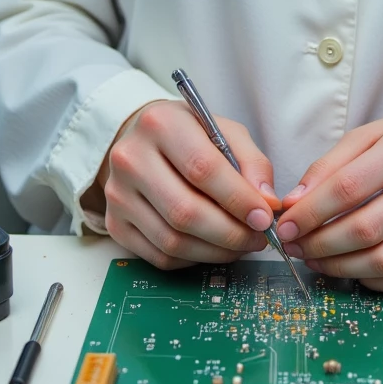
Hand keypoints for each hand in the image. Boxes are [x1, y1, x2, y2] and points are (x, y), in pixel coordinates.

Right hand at [85, 100, 281, 269]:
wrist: (141, 141)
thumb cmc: (189, 136)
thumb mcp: (224, 131)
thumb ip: (252, 162)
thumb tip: (267, 203)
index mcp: (160, 124)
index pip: (202, 169)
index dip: (238, 199)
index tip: (264, 218)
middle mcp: (131, 158)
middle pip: (185, 211)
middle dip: (230, 233)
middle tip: (257, 238)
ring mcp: (118, 194)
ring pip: (172, 240)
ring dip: (215, 251)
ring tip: (241, 245)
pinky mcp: (115, 224)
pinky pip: (159, 256)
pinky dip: (193, 259)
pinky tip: (212, 248)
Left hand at [273, 102, 382, 291]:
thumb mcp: (375, 132)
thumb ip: (332, 164)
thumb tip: (294, 203)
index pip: (348, 188)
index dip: (309, 212)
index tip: (285, 223)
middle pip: (364, 230)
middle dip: (318, 244)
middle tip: (294, 245)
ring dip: (339, 267)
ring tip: (315, 258)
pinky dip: (371, 280)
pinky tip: (351, 267)